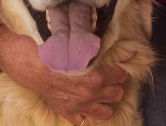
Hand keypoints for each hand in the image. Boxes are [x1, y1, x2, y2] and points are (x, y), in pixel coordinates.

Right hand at [0, 26, 127, 123]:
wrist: (31, 65)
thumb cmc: (55, 52)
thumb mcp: (83, 47)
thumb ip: (110, 50)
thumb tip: (133, 52)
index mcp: (97, 77)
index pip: (120, 76)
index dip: (117, 70)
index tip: (113, 67)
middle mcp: (91, 94)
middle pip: (117, 94)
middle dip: (114, 85)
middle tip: (107, 78)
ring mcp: (80, 106)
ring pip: (106, 111)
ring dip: (104, 101)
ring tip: (99, 92)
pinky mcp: (68, 112)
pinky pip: (83, 120)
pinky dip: (84, 112)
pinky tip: (82, 102)